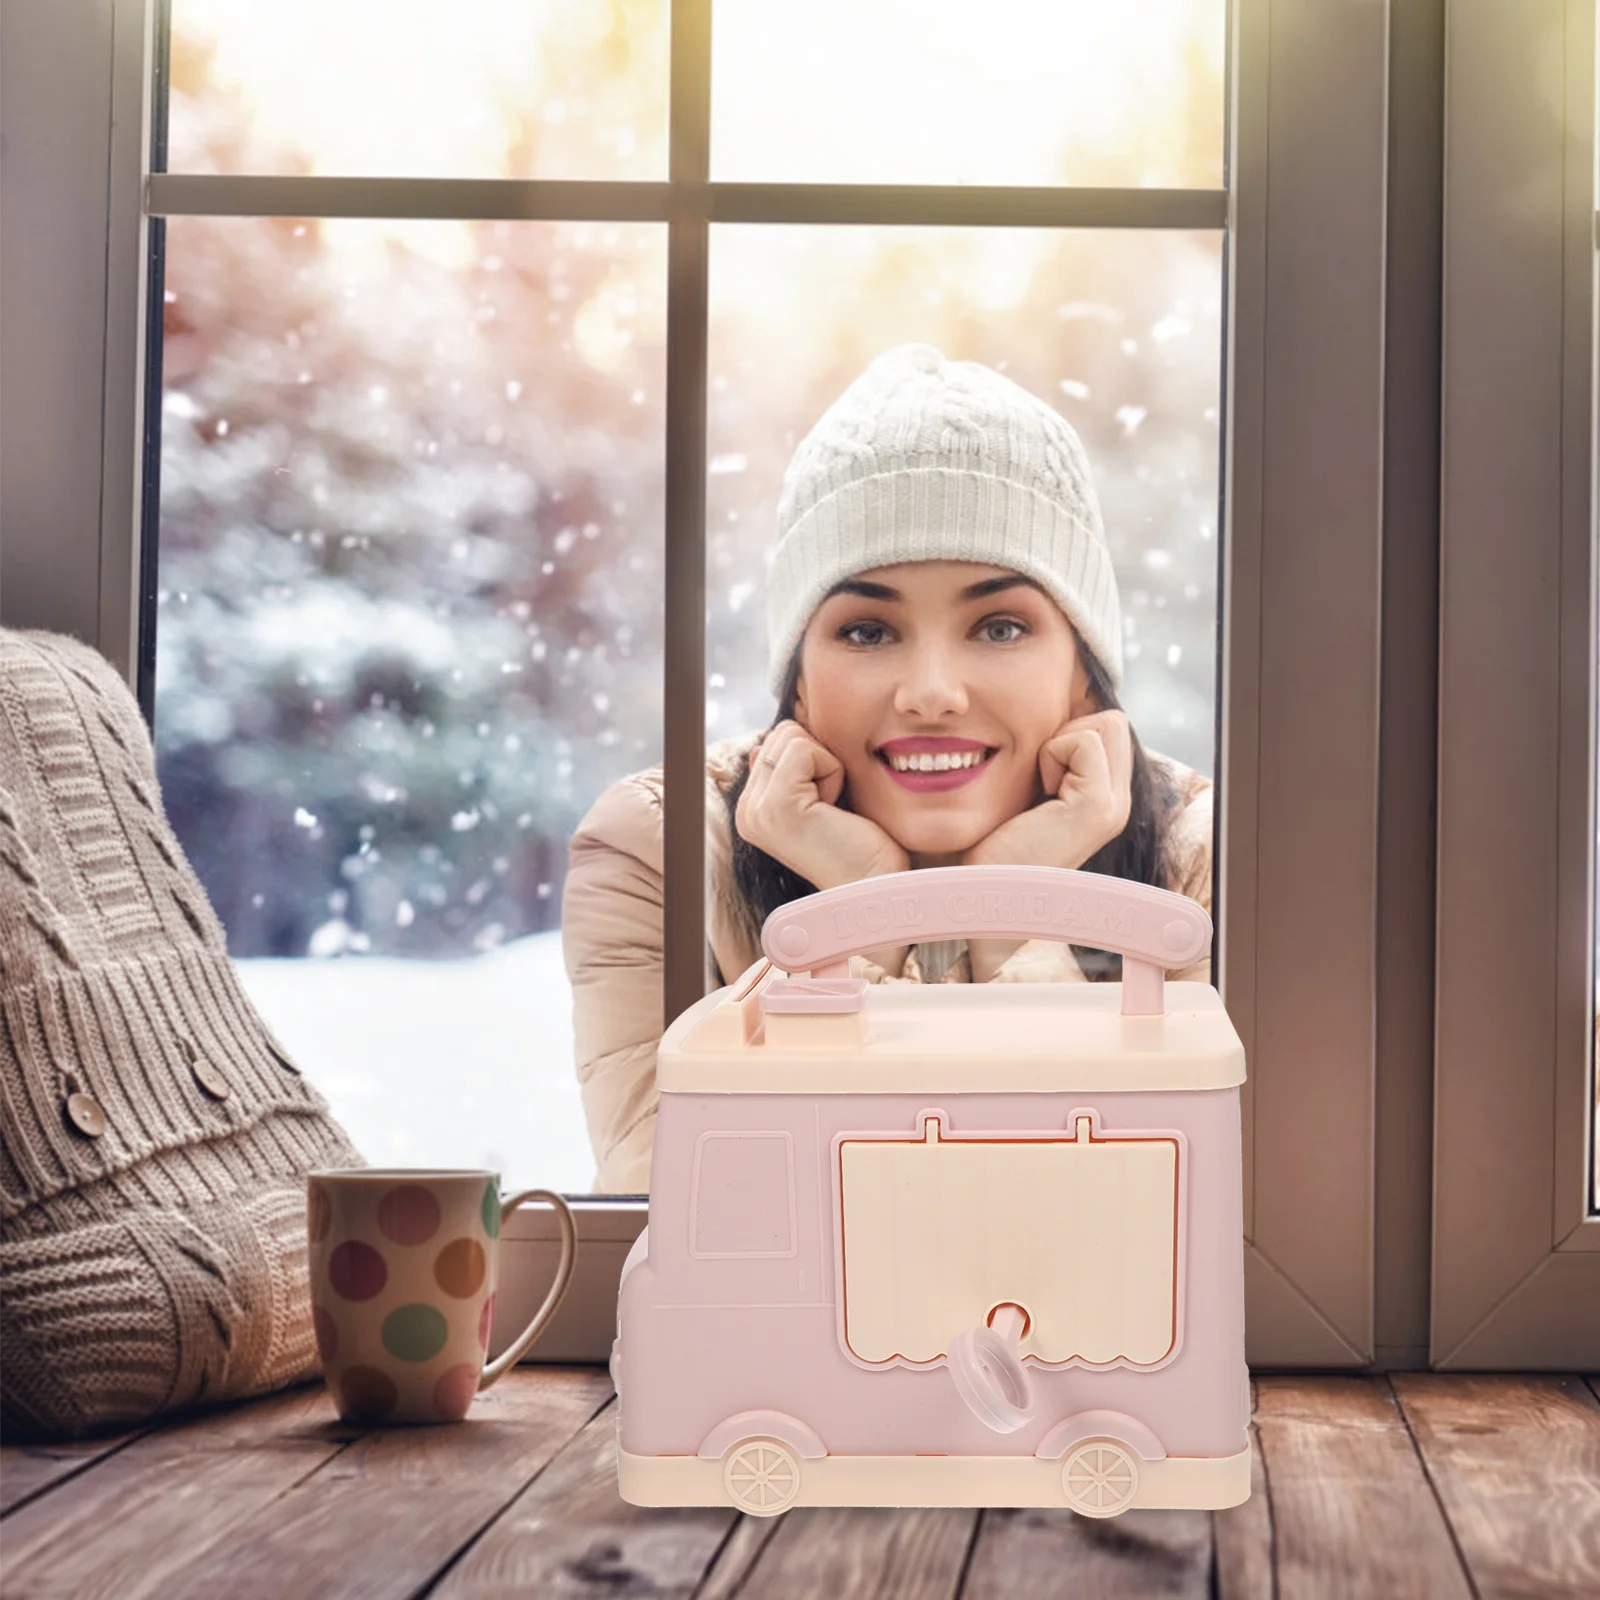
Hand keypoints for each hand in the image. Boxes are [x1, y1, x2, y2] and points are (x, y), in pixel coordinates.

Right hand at [736, 720, 909, 892]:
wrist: (872, 885)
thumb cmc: (857, 847)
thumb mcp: (814, 803)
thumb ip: (784, 774)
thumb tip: (759, 748)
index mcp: (751, 810)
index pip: (774, 742)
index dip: (813, 761)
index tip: (824, 804)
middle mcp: (746, 811)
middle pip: (782, 733)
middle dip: (818, 759)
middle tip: (829, 806)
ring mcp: (757, 809)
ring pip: (791, 737)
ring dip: (826, 765)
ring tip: (829, 808)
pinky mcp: (777, 804)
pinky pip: (804, 749)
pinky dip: (832, 771)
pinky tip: (833, 807)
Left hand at [962, 710, 1134, 872]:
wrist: (984, 888)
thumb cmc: (992, 840)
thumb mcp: (1029, 788)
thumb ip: (1053, 759)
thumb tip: (1055, 715)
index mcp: (1106, 796)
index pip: (1109, 727)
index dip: (1069, 732)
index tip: (1040, 772)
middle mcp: (1119, 801)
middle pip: (1112, 720)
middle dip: (1069, 731)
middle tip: (1041, 775)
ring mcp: (1114, 805)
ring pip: (1106, 723)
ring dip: (1060, 743)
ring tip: (1042, 786)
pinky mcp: (1098, 806)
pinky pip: (1083, 741)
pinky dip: (1052, 755)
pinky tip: (1040, 794)